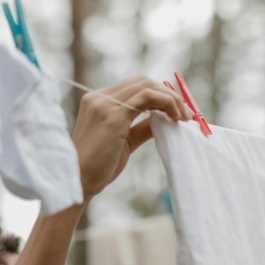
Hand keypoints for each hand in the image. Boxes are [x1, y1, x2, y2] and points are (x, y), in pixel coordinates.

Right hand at [70, 78, 189, 201]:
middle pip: (143, 81)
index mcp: (97, 101)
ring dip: (171, 98)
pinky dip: (166, 103)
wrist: (79, 183)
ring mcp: (104, 104)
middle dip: (169, 94)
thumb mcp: (123, 142)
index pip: (135, 86)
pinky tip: (175, 117)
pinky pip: (148, 97)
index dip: (160, 94)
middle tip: (185, 113)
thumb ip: (141, 127)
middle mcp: (98, 97)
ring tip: (183, 116)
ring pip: (147, 86)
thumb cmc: (98, 168)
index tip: (177, 110)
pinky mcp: (113, 115)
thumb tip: (164, 119)